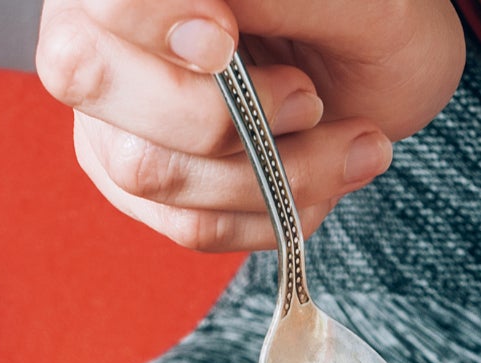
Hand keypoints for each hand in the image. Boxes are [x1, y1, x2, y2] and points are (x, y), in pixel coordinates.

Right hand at [35, 0, 464, 250]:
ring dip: (271, 174)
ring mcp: (115, 115)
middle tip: (307, 99)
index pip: (101, 0)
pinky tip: (322, 174)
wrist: (391, 68)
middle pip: (88, 78)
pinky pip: (189, 223)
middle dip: (215, 112)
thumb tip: (203, 24)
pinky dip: (270, 212)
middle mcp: (107, 33)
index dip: (151, 22)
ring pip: (148, 169)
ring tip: (350, 141)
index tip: (227, 38)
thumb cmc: (376, 16)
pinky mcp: (143, 182)